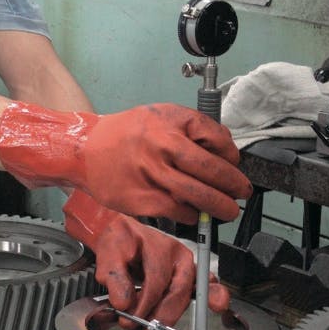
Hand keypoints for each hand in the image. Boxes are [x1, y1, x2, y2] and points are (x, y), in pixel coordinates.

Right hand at [0, 102, 251, 223]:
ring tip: (228, 210)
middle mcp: (160, 152)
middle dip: (233, 186)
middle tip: (242, 193)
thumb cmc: (125, 132)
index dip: (231, 157)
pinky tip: (196, 214)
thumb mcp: (160, 114)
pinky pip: (176, 212)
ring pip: (196, 196)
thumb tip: (223, 148)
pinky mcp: (141, 201)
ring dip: (218, 206)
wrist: (85, 151)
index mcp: (167, 127)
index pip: (214, 142)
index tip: (235, 165)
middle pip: (210, 172)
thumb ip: (192, 126)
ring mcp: (150, 178)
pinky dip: (191, 215)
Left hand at [63, 189, 229, 329]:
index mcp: (160, 247)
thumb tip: (122, 302)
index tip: (130, 318)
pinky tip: (215, 306)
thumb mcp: (109, 254)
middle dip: (163, 315)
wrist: (126, 235)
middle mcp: (179, 256)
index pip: (157, 280)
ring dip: (174, 315)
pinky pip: (203, 288)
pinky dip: (209, 298)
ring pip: (188, 293)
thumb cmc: (120, 242)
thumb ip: (114, 276)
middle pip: (178, 289)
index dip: (144, 304)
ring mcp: (187, 266)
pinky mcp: (189, 276)